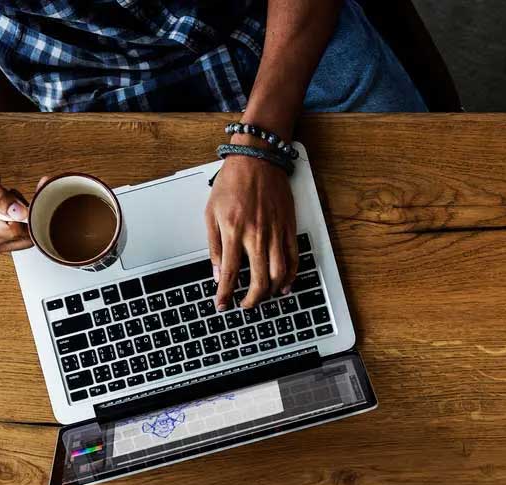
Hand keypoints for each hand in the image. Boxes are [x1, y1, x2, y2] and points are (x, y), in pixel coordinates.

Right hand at [0, 151, 32, 254]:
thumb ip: (3, 198)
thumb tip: (23, 214)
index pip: (15, 231)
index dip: (28, 215)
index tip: (30, 197)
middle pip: (19, 239)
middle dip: (26, 218)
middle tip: (16, 195)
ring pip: (19, 240)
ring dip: (21, 221)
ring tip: (8, 200)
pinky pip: (13, 238)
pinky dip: (16, 223)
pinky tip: (7, 208)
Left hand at [205, 154, 298, 310]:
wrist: (256, 159)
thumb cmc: (231, 182)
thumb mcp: (211, 213)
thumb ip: (214, 246)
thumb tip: (217, 273)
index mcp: (234, 232)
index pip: (230, 274)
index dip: (225, 294)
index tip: (222, 305)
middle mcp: (256, 235)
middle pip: (259, 280)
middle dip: (252, 300)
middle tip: (245, 305)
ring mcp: (276, 232)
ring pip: (279, 273)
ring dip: (271, 291)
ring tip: (263, 297)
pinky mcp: (289, 227)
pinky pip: (294, 258)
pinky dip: (291, 276)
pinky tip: (284, 285)